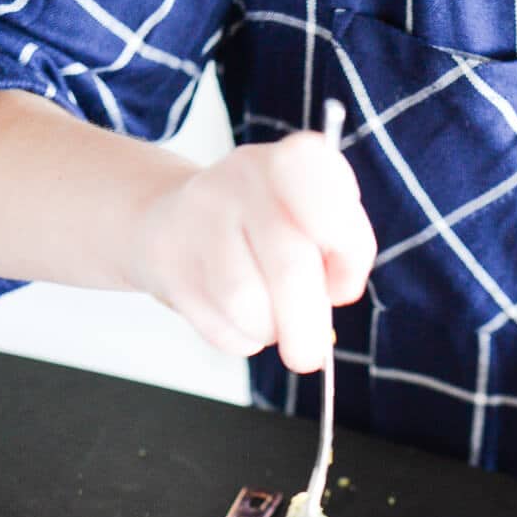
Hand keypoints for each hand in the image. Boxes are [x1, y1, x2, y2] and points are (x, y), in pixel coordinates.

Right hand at [126, 133, 376, 372]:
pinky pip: (217, 322)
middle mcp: (244, 177)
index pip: (330, 199)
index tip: (342, 288)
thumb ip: (344, 250)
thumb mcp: (313, 222)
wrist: (168, 219)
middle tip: (309, 354)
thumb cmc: (261, 229)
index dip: (347, 254)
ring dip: (266, 329)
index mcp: (292, 161)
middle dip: (306, 325)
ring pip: (246, 301)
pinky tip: (234, 316)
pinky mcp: (169, 260)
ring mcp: (201, 215)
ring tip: (267, 320)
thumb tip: (339, 292)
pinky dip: (237, 336)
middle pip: (288, 265)